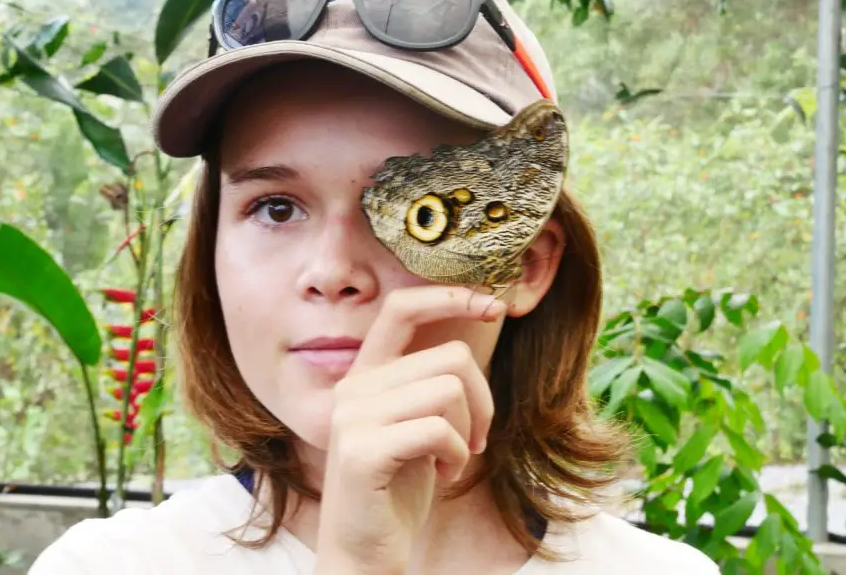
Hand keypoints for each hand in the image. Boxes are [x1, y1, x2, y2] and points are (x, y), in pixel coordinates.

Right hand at [313, 285, 503, 574]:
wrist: (365, 552)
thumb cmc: (399, 488)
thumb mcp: (418, 424)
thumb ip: (431, 382)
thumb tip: (477, 329)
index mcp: (366, 375)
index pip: (401, 309)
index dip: (449, 296)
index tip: (493, 305)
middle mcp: (353, 388)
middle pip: (450, 357)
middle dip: (482, 400)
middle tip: (475, 439)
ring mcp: (352, 418)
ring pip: (449, 390)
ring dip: (467, 431)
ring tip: (452, 459)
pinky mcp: (362, 451)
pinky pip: (438, 429)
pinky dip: (455, 455)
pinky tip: (442, 476)